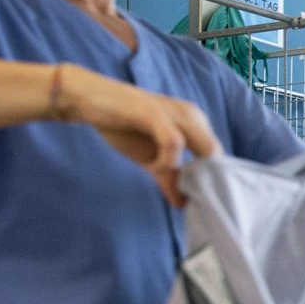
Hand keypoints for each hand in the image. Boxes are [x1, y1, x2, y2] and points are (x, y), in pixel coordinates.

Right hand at [56, 64, 221, 205]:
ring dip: (189, 173)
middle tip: (185, 197)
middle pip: (217, 154)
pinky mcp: (155, 112)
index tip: (195, 199)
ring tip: (166, 178)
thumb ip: (168, 177)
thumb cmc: (122, 125)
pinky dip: (166, 161)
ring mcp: (176, 112)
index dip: (210, 180)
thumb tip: (182, 204)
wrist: (87, 99)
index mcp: (196, 124)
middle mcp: (192, 116)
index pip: (217, 156)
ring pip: (206, 148)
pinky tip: (151, 166)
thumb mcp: (150, 157)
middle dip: (207, 181)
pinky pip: (174, 143)